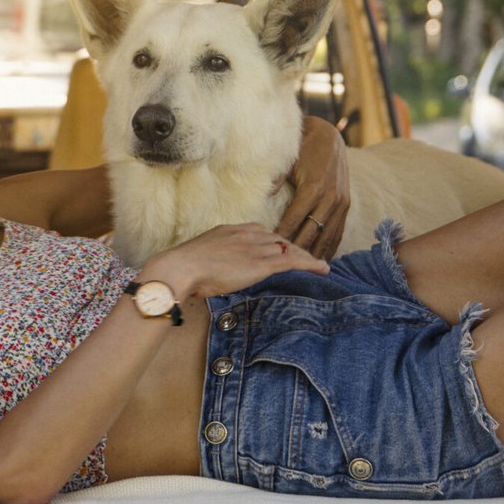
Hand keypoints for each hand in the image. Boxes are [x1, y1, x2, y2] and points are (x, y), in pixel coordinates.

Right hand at [139, 223, 329, 301]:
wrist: (181, 267)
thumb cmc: (183, 268)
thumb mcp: (200, 258)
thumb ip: (212, 260)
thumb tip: (211, 272)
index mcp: (230, 231)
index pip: (261, 232)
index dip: (274, 242)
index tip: (281, 249)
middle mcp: (246, 235)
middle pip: (278, 239)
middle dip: (293, 248)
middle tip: (305, 258)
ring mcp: (255, 248)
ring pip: (288, 249)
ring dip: (305, 256)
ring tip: (318, 265)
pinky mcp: (261, 263)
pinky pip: (291, 262)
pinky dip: (309, 264)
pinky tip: (322, 269)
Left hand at [275, 116, 349, 255]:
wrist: (328, 134)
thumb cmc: (302, 147)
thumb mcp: (288, 160)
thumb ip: (276, 179)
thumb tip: (263, 196)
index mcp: (312, 188)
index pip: (294, 221)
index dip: (282, 237)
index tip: (269, 251)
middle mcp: (329, 198)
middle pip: (311, 233)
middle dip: (297, 251)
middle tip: (283, 267)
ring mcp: (340, 202)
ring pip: (328, 236)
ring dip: (316, 253)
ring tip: (304, 270)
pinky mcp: (346, 203)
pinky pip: (339, 230)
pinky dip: (331, 245)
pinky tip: (323, 258)